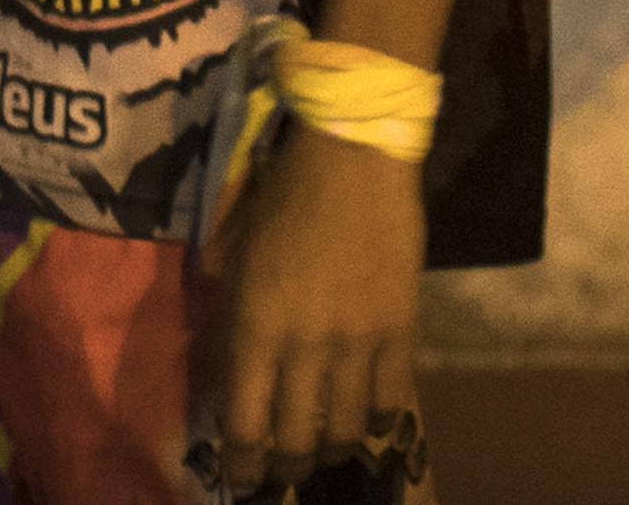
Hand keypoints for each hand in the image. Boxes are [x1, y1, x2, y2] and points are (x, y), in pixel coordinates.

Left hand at [193, 127, 426, 497]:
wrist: (352, 155)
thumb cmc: (283, 196)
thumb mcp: (235, 253)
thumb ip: (230, 312)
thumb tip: (228, 366)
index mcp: (254, 327)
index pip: (244, 424)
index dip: (242, 465)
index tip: (242, 480)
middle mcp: (303, 346)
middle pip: (294, 439)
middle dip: (284, 467)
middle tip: (282, 471)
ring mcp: (356, 342)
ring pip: (346, 431)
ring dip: (331, 450)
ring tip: (326, 449)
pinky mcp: (400, 330)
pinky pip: (393, 400)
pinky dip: (380, 422)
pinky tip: (371, 421)